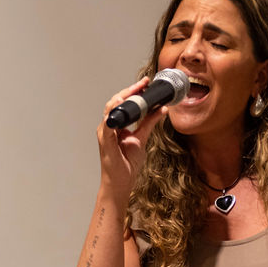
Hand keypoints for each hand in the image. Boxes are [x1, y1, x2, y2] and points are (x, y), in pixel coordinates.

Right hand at [96, 77, 167, 194]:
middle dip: (129, 91)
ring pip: (110, 111)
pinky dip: (113, 117)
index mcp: (116, 125)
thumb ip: (149, 123)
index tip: (146, 83)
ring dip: (120, 100)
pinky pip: (108, 127)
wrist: (120, 183)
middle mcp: (108, 127)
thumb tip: (161, 109)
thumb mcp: (141, 139)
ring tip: (131, 91)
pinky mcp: (106, 143)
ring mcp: (105, 134)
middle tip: (143, 83)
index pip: (123, 103)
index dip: (133, 92)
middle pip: (116, 103)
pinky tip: (119, 108)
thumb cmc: (127, 164)